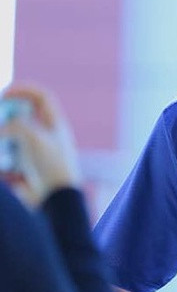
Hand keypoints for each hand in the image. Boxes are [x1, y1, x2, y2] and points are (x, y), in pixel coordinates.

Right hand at [0, 85, 79, 206]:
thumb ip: (15, 126)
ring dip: (1, 139)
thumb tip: (1, 129)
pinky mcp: (22, 171)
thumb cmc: (53, 167)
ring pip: (9, 137)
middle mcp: (44, 136)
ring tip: (3, 147)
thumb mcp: (35, 138)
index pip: (41, 97)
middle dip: (3, 116)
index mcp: (54, 125)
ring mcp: (33, 153)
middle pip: (20, 116)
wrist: (56, 201)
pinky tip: (8, 169)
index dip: (23, 90)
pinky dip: (3, 163)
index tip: (4, 93)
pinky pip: (6, 159)